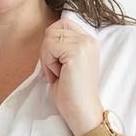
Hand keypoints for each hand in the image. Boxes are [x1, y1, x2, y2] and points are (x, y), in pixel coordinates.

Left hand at [38, 19, 103, 135]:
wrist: (82, 111)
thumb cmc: (70, 92)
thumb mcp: (65, 62)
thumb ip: (60, 45)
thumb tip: (46, 35)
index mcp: (88, 40)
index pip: (61, 24)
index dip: (52, 42)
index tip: (58, 63)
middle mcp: (89, 39)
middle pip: (53, 30)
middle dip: (47, 51)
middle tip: (56, 71)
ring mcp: (84, 44)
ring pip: (49, 38)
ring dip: (47, 59)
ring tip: (58, 74)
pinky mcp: (76, 52)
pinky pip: (49, 48)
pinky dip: (48, 64)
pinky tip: (58, 76)